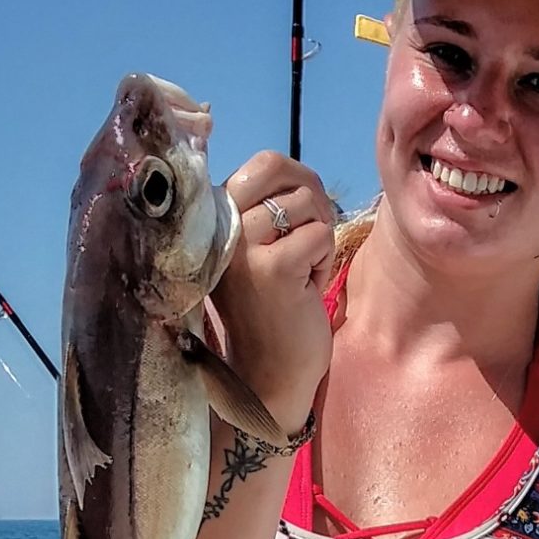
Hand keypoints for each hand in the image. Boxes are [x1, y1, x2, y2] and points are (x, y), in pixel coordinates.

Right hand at [209, 152, 338, 434]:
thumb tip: (302, 175)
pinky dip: (324, 261)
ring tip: (301, 275)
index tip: (297, 224)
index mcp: (214, 218)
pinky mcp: (273, 268)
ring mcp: (243, 247)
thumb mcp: (261, 250)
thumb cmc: (272, 312)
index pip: (266, 163)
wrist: (270, 376)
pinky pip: (320, 234)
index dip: (298, 183)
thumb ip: (270, 208)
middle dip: (313, 206)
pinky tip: (307, 289)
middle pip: (288, 174)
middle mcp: (220, 227)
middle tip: (307, 247)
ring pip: (308, 203)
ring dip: (318, 238)